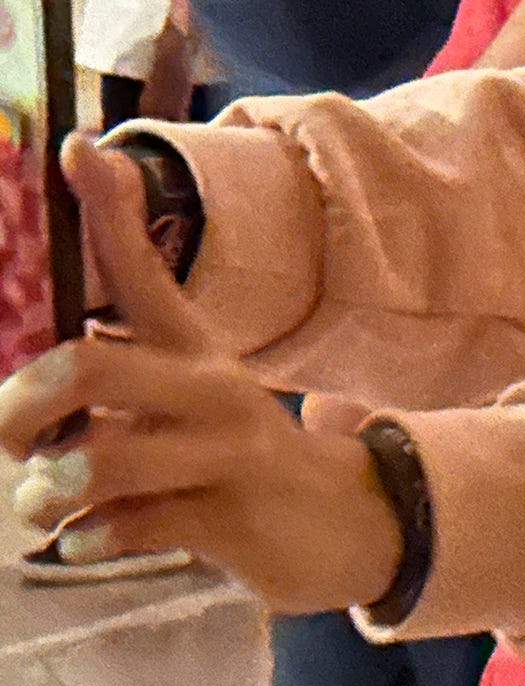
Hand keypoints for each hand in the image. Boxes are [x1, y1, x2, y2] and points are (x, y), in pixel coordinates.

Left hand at [0, 137, 402, 614]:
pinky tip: (88, 538)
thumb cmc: (224, 457)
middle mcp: (208, 384)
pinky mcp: (228, 511)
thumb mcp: (180, 402)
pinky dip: (87, 538)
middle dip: (20, 408)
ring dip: (45, 492)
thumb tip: (18, 387)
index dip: (108, 210)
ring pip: (99, 456)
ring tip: (48, 505)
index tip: (75, 148)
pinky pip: (127, 524)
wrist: (331, 519)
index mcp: (190, 348)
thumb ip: (110, 384)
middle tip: (14, 443)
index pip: (144, 267)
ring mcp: (222, 447)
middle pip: (88, 364)